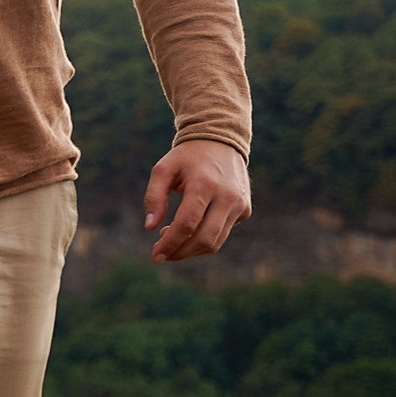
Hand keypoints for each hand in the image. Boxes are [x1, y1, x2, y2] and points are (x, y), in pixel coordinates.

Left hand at [143, 139, 251, 261]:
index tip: (155, 255)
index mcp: (205, 184)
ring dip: (191, 249)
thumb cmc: (186, 157)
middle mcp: (227, 196)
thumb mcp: (163, 169)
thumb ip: (153, 197)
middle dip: (180, 253)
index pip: (187, 224)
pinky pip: (223, 233)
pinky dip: (204, 238)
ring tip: (171, 239)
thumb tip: (150, 227)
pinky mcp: (245, 209)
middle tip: (161, 254)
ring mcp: (240, 204)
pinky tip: (189, 228)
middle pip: (204, 239)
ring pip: (216, 242)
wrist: (220, 141)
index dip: (170, 243)